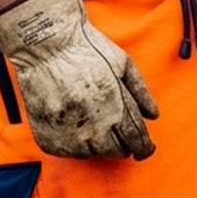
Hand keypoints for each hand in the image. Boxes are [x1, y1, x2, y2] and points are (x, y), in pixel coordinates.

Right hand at [0, 0, 158, 159]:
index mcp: (113, 104)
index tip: (145, 149)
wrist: (44, 43)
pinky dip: (75, 143)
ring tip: (93, 120)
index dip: (144, 147)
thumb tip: (153, 116)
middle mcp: (91, 123)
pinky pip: (68, 153)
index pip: (136, 139)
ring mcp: (67, 133)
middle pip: (115, 151)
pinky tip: (74, 124)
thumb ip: (140, 92)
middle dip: (122, 144)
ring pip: (92, 154)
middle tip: (118, 131)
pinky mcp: (47, 138)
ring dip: (98, 143)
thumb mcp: (122, 62)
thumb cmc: (86, 48)